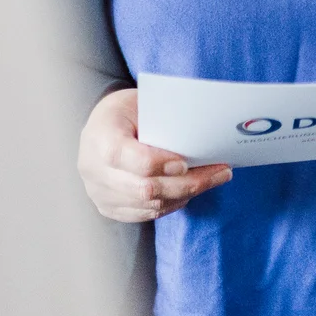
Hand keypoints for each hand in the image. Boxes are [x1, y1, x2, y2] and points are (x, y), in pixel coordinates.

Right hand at [77, 88, 231, 222]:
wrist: (101, 127)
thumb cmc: (128, 111)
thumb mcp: (140, 102)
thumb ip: (163, 119)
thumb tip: (203, 134)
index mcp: (100, 136)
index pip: (127, 157)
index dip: (158, 163)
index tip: (186, 161)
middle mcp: (93, 169)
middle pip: (144, 188)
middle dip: (189, 183)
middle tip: (221, 172)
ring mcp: (98, 192)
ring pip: (149, 204)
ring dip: (187, 195)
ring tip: (215, 179)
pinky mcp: (108, 207)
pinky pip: (145, 213)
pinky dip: (172, 203)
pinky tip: (192, 191)